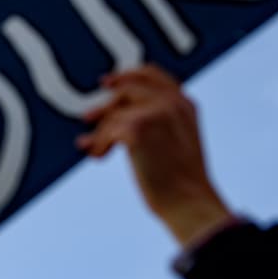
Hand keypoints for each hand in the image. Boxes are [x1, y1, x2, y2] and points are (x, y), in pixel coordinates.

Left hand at [76, 65, 231, 246]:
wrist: (189, 203)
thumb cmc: (182, 183)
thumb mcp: (179, 142)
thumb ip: (159, 122)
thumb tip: (118, 116)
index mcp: (184, 105)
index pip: (152, 75)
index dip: (127, 76)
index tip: (109, 83)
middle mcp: (171, 103)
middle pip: (127, 90)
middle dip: (105, 104)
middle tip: (87, 117)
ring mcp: (155, 112)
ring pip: (114, 114)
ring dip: (100, 133)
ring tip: (95, 148)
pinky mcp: (137, 127)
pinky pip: (107, 131)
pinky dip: (99, 144)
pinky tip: (99, 156)